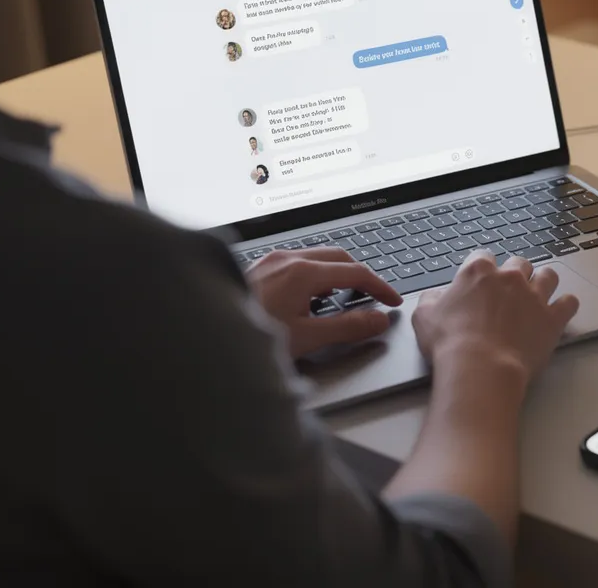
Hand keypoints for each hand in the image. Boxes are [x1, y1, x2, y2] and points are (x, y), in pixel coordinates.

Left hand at [246, 247, 402, 357]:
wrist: (205, 338)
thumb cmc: (249, 338)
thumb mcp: (307, 338)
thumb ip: (348, 328)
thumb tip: (377, 320)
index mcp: (302, 272)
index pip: (356, 272)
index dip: (380, 287)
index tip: (392, 302)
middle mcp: (287, 259)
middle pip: (339, 258)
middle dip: (361, 276)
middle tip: (374, 297)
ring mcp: (271, 261)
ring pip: (317, 258)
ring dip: (337, 274)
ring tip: (346, 299)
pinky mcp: (259, 267)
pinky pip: (297, 263)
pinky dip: (315, 275)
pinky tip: (312, 298)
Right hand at [412, 252, 579, 383]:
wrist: (479, 368)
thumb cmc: (450, 343)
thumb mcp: (424, 315)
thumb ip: (432, 299)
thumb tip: (436, 296)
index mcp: (478, 272)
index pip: (483, 257)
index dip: (482, 270)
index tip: (480, 282)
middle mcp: (510, 278)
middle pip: (519, 264)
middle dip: (515, 275)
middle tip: (509, 293)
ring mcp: (534, 296)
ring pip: (548, 276)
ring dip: (543, 283)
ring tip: (538, 295)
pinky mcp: (552, 318)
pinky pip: (569, 302)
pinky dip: (566, 305)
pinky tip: (560, 311)